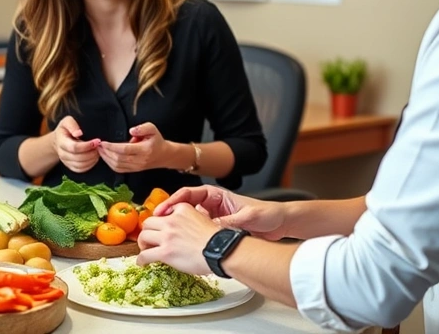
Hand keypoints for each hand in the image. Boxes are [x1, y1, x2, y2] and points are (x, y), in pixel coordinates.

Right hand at [52, 116, 100, 172]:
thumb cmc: (65, 129)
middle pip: (79, 158)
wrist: (59, 139)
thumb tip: (79, 133)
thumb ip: (72, 125)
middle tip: (99, 146)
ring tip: (98, 151)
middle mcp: (62, 154)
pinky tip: (94, 158)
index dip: (87, 146)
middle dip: (92, 153)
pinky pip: (81, 169)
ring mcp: (66, 162)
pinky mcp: (70, 166)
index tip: (97, 141)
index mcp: (61, 142)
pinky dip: (90, 165)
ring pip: (81, 165)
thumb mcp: (67, 121)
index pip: (75, 147)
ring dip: (92, 159)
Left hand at [96, 122, 172, 172]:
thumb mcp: (153, 129)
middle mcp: (139, 160)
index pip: (125, 150)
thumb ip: (143, 128)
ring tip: (100, 150)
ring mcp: (136, 167)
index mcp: (144, 150)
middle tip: (98, 145)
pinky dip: (110, 164)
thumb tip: (131, 130)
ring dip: (106, 158)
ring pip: (117, 165)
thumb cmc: (156, 141)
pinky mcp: (133, 170)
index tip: (103, 142)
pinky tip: (105, 157)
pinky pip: (119, 169)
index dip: (112, 147)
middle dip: (106, 152)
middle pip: (118, 158)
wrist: (163, 155)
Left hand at [136, 202, 217, 274]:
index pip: (164, 211)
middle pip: (149, 222)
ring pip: (144, 236)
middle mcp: (172, 220)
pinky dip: (141, 259)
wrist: (221, 250)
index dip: (161, 221)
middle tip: (149, 239)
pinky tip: (142, 263)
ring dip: (142, 243)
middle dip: (148, 231)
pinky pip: (145, 255)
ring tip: (145, 250)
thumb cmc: (218, 240)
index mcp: (182, 209)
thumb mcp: (204, 218)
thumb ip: (192, 217)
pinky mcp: (165, 252)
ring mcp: (167, 236)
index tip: (160, 227)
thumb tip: (188, 225)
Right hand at [155, 185, 286, 239]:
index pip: (189, 193)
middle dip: (170, 213)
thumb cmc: (266, 214)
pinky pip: (199, 230)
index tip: (162, 210)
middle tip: (157, 223)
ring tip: (165, 235)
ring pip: (189, 219)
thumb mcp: (247, 217)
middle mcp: (213, 204)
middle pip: (184, 206)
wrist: (280, 223)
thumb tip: (212, 229)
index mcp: (217, 195)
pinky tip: (183, 244)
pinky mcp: (218, 229)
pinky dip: (190, 235)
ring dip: (177, 225)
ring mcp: (214, 217)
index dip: (173, 201)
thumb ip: (229, 222)